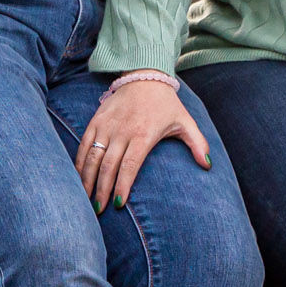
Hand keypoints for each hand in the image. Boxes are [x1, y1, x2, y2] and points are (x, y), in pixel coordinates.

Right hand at [77, 80, 210, 210]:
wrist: (144, 75)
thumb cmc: (165, 104)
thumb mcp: (185, 121)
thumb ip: (198, 143)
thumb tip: (208, 165)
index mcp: (143, 134)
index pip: (129, 165)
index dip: (122, 185)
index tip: (118, 204)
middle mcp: (122, 131)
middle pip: (108, 166)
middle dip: (102, 190)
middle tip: (99, 210)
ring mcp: (107, 125)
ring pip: (92, 157)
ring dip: (87, 180)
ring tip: (85, 199)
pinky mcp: (96, 120)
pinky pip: (83, 144)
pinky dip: (78, 162)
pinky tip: (77, 178)